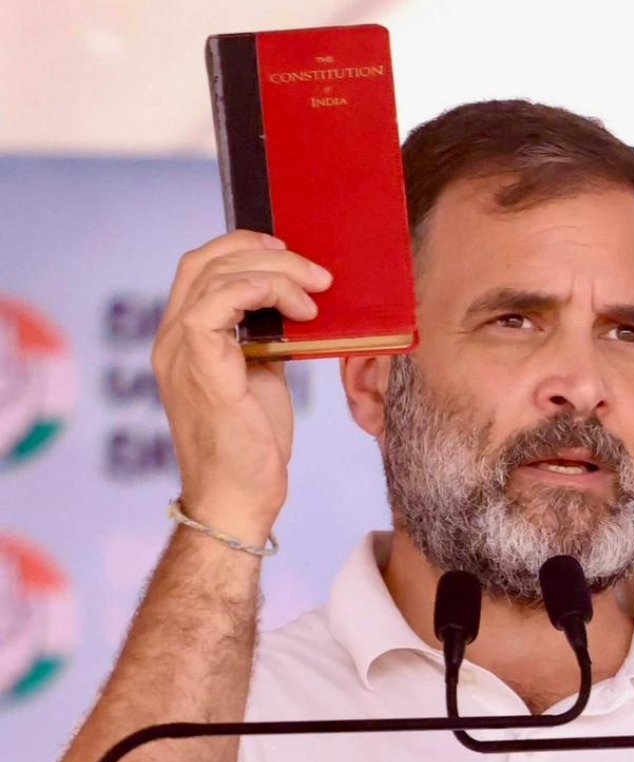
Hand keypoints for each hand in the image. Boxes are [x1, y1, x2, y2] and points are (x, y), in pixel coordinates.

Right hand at [151, 230, 332, 538]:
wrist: (241, 496)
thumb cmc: (253, 442)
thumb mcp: (261, 374)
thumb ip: (263, 336)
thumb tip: (295, 302)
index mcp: (183, 338)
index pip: (199, 267)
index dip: (241, 247)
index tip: (288, 253)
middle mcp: (171, 340)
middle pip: (205, 261)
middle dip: (266, 254)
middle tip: (316, 273)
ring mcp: (179, 353)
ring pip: (216, 277)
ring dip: (275, 274)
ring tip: (316, 293)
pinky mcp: (200, 369)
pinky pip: (217, 307)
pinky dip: (259, 292)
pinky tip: (297, 308)